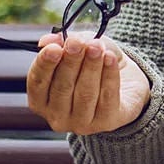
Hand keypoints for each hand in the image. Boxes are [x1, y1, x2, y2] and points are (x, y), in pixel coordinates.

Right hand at [27, 31, 150, 134]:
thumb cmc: (93, 65)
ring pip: (85, 93)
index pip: (37, 82)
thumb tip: (48, 40)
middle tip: (78, 43)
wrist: (126, 82)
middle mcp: (56, 116)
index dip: (44, 64)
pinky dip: (109, 76)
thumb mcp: (78, 48)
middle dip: (70, 62)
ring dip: (91, 67)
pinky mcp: (105, 123)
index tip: (54, 47)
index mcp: (41, 100)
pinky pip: (107, 97)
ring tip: (97, 47)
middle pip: (62, 87)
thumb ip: (61, 42)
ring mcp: (80, 124)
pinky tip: (110, 58)